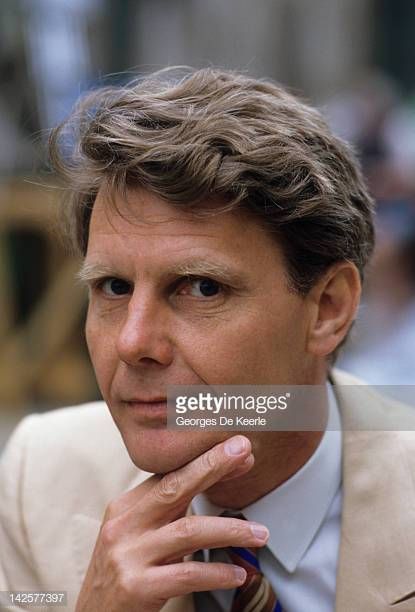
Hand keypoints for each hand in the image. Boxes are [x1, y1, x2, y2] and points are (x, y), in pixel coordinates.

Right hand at [75, 435, 268, 611]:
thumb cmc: (124, 573)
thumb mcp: (137, 535)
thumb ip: (170, 512)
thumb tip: (214, 481)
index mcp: (125, 507)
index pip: (169, 475)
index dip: (206, 462)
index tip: (238, 450)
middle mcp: (124, 526)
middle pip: (175, 487)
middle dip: (212, 467)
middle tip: (243, 451)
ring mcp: (128, 555)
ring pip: (189, 531)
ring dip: (230, 529)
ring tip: (260, 534)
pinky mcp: (136, 587)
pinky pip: (187, 574)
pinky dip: (217, 572)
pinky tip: (237, 574)